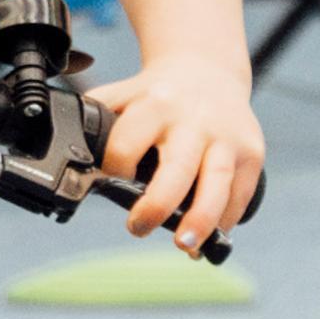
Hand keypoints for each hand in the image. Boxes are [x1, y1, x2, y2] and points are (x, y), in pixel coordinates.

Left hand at [85, 53, 264, 251]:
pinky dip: (224, 220)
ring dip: (201, 219)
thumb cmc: (157, 95)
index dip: (115, 168)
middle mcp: (193, 120)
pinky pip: (240, 194)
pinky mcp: (252, 152)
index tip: (111, 182)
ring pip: (216, 183)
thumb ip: (95, 120)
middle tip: (138, 228)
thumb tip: (68, 159)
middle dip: (157, 204)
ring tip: (185, 246)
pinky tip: (209, 237)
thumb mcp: (123, 94)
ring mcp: (226, 137)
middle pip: (177, 168)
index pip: (128, 142)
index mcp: (155, 104)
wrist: (208, 72)